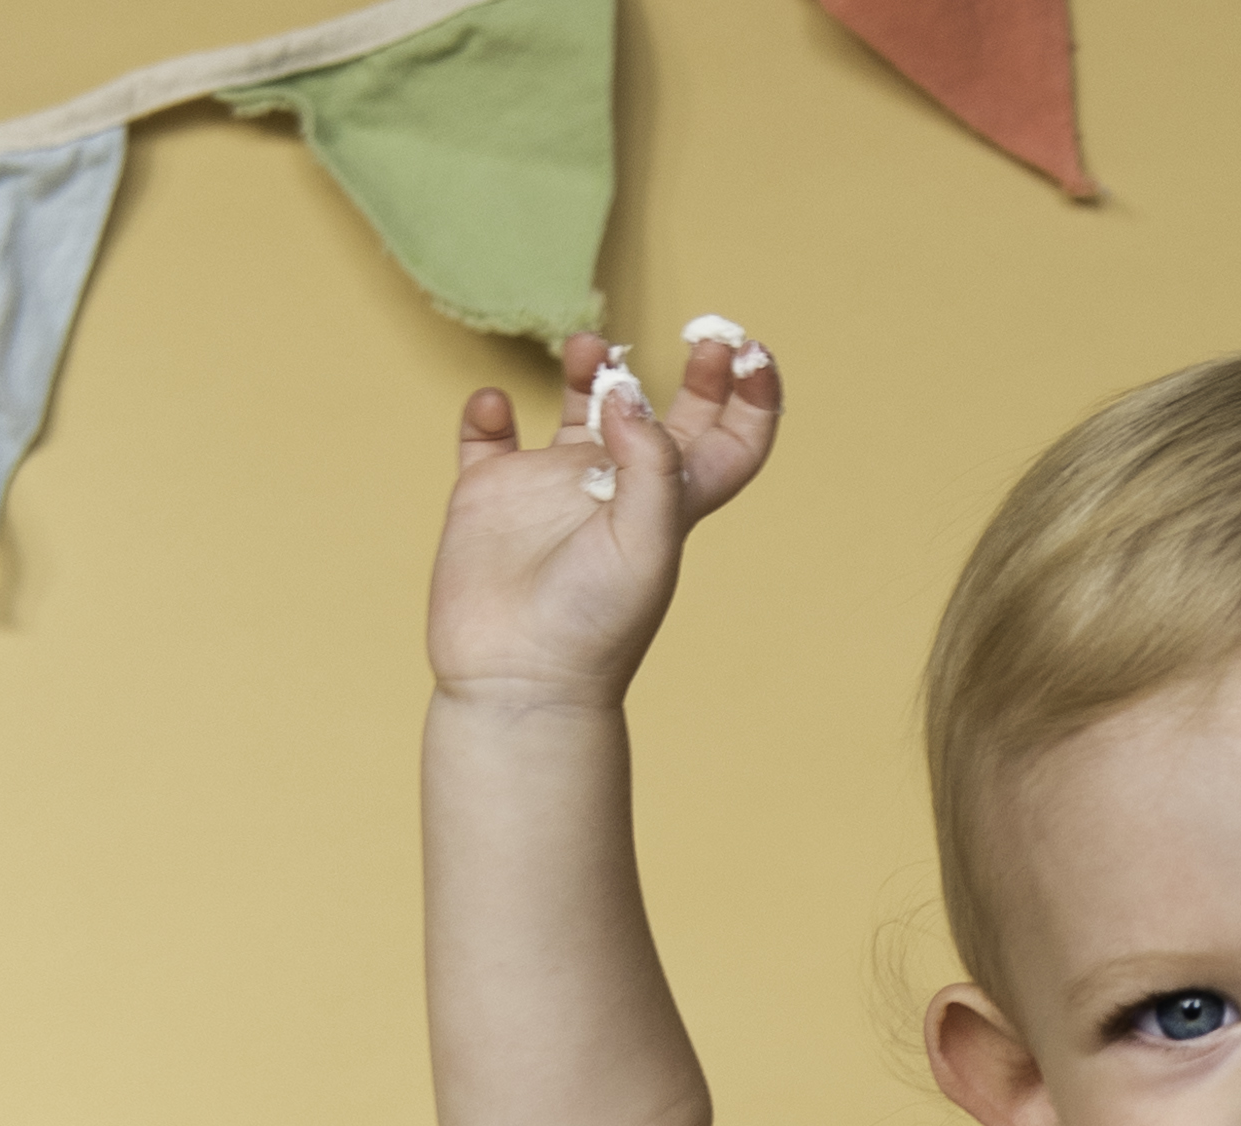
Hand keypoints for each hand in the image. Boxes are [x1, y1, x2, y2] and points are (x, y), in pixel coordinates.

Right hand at [428, 327, 785, 707]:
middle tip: (693, 330)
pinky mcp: (489, 498)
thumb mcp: (646, 544)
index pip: (730, 444)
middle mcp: (614, 490)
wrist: (515, 681)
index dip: (751, 399)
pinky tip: (496, 408)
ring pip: (579, 410)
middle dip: (687, 370)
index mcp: (669, 505)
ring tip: (587, 350)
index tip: (748, 351)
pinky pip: (490, 438)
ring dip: (588, 370)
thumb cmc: (593, 629)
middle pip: (662, 415)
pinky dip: (488, 411)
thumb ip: (651, 464)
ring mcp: (551, 490)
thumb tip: (630, 395)